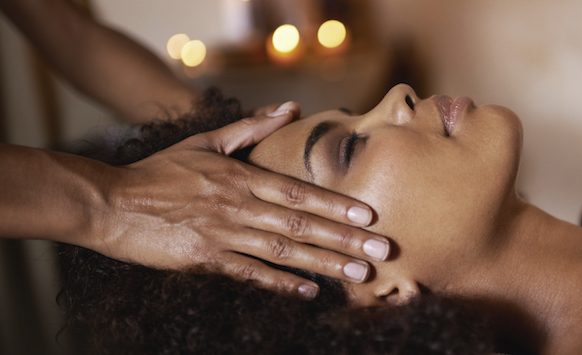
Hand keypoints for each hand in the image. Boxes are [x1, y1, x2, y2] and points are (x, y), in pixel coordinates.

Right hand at [93, 102, 389, 298]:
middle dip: (346, 239)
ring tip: (359, 274)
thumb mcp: (204, 141)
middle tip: (382, 251)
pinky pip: (249, 273)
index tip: (369, 216)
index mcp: (241, 176)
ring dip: (324, 263)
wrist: (110, 203)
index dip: (336, 204)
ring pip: (284, 249)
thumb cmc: (159, 171)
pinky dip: (279, 283)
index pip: (299, 190)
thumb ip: (250, 128)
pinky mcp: (205, 259)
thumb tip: (290, 107)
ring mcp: (223, 233)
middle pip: (302, 223)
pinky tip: (308, 292)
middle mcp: (239, 205)